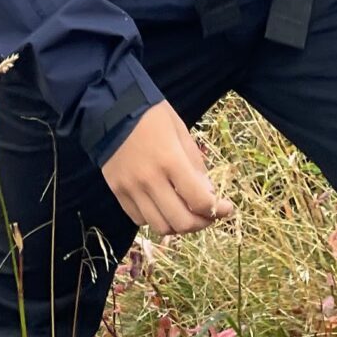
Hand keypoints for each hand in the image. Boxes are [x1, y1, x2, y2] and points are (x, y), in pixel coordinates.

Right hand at [101, 101, 234, 237]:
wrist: (109, 109)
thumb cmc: (150, 115)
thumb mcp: (180, 131)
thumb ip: (195, 164)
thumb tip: (209, 194)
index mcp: (170, 160)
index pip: (199, 201)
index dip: (218, 210)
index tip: (227, 208)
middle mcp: (150, 180)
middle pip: (181, 222)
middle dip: (201, 223)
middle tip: (208, 214)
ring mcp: (131, 189)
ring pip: (160, 227)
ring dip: (178, 225)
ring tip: (186, 213)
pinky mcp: (117, 192)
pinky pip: (140, 219)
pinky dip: (155, 219)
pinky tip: (162, 206)